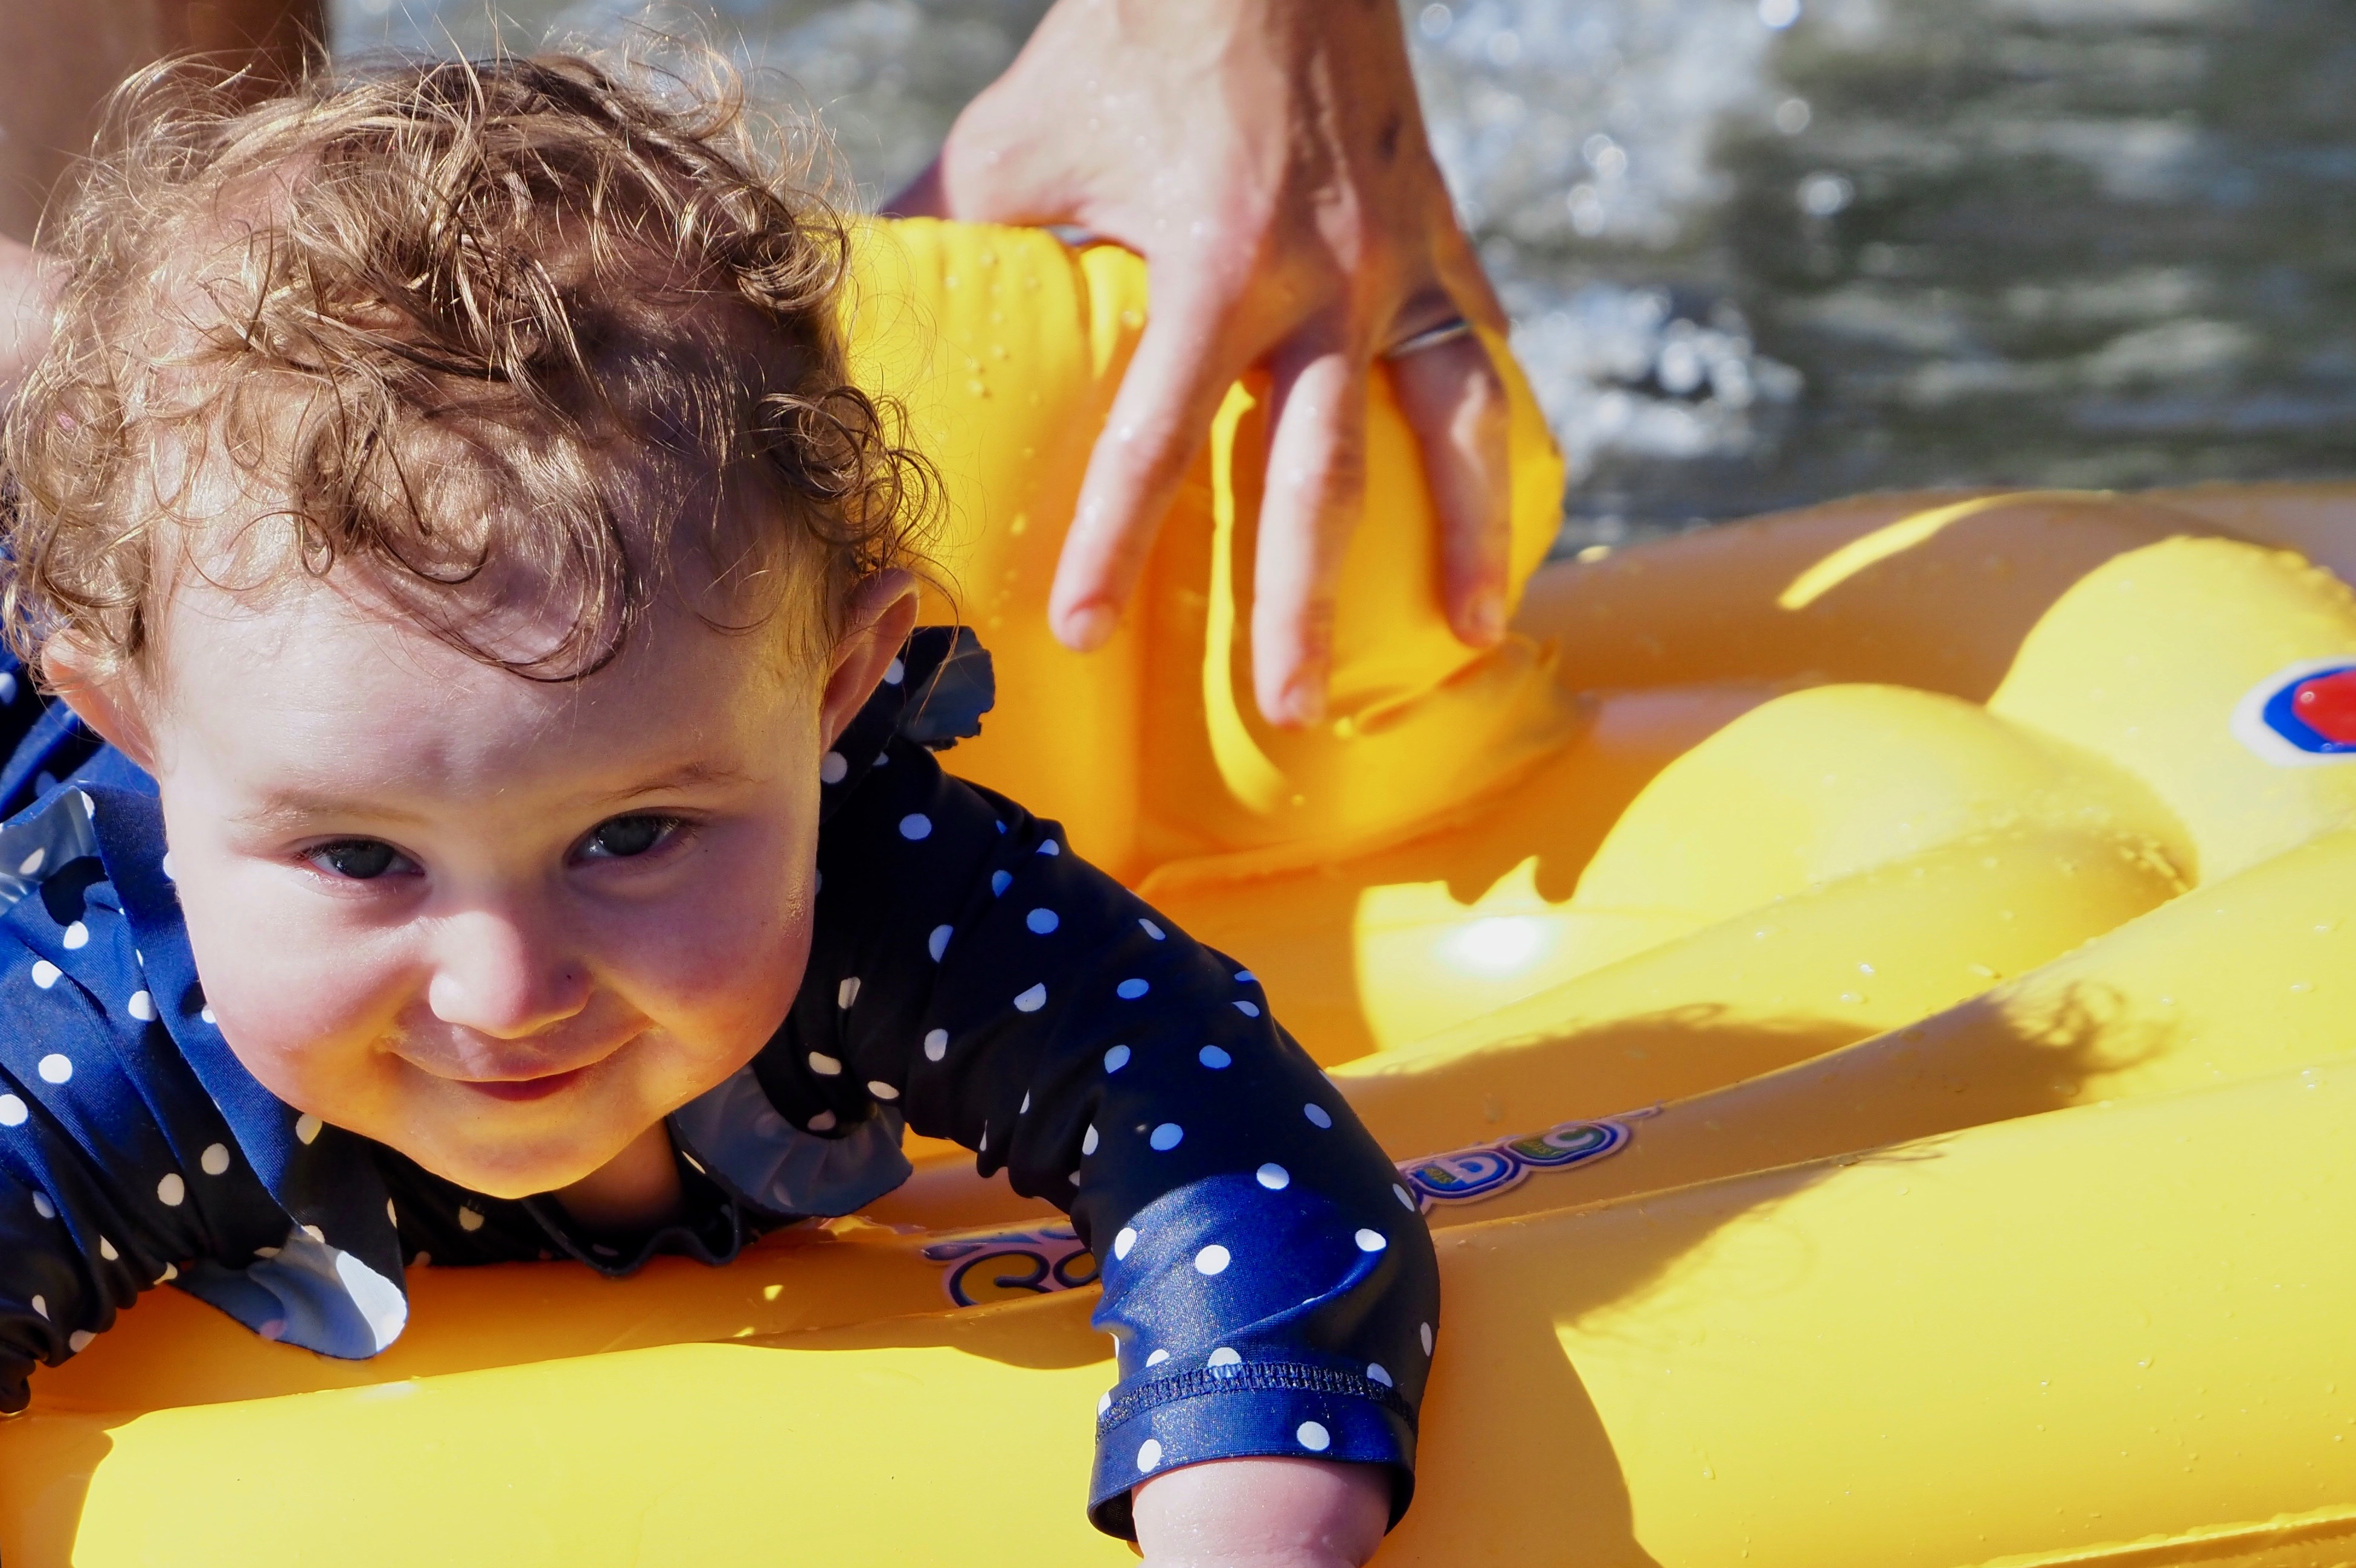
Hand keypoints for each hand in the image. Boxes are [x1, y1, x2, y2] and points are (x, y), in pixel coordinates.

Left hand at [892, 0, 1510, 724]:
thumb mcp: (1017, 137)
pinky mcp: (1443, 239)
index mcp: (1218, 259)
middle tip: (1282, 712)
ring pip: (1448, 427)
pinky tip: (1507, 521)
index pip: (1160, 435)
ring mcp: (1400, 259)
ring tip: (1468, 634)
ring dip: (1465, 540)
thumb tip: (848, 320)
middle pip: (1316, 477)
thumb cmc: (1128, 34)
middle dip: (1294, 603)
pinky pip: (1481, 358)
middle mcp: (1326, 276)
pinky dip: (1500, 443)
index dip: (1111, 539)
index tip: (1078, 632)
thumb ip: (942, 235)